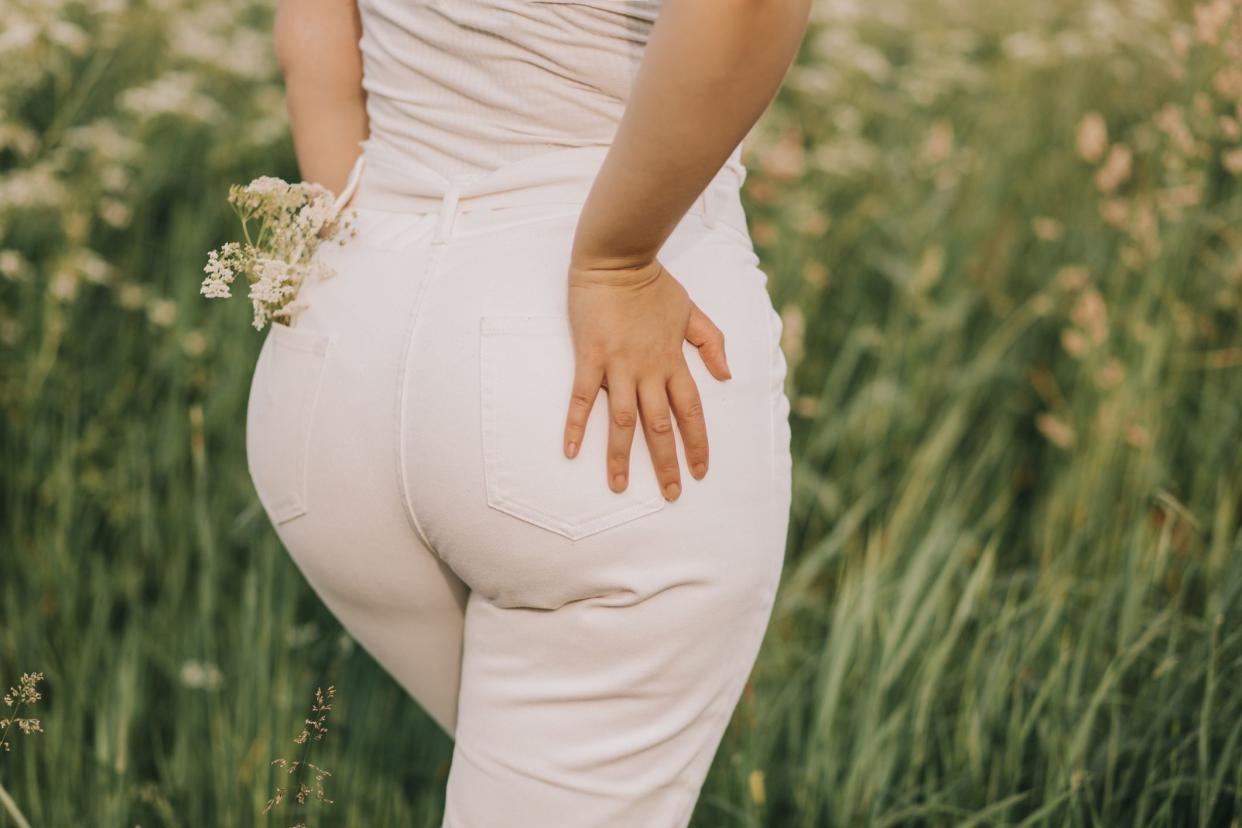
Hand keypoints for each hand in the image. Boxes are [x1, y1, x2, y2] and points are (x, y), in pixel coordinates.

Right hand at [562, 257, 731, 500]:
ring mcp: (617, 365)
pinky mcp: (589, 357)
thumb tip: (726, 375)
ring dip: (621, 455)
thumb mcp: (692, 310)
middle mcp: (648, 370)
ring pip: (622, 420)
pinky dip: (575, 424)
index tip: (701, 470)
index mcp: (673, 361)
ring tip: (619, 486)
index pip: (691, 411)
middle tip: (670, 494)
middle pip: (660, 425)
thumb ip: (711, 342)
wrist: (618, 259)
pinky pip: (581, 397)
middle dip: (666, 463)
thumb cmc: (653, 283)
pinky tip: (570, 450)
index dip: (698, 443)